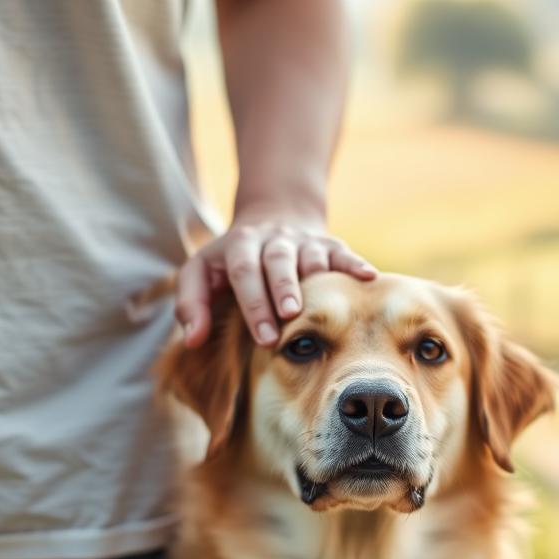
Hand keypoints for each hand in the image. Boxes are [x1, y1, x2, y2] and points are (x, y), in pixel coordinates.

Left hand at [176, 214, 376, 347]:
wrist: (274, 218)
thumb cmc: (231, 261)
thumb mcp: (202, 273)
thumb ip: (191, 304)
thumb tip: (193, 340)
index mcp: (240, 245)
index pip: (244, 271)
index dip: (254, 303)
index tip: (265, 337)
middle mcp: (274, 240)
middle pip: (279, 261)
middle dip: (285, 289)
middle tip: (290, 316)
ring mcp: (304, 241)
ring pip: (313, 256)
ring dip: (320, 279)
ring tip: (326, 306)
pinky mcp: (329, 244)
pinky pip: (343, 253)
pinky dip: (355, 264)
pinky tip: (368, 278)